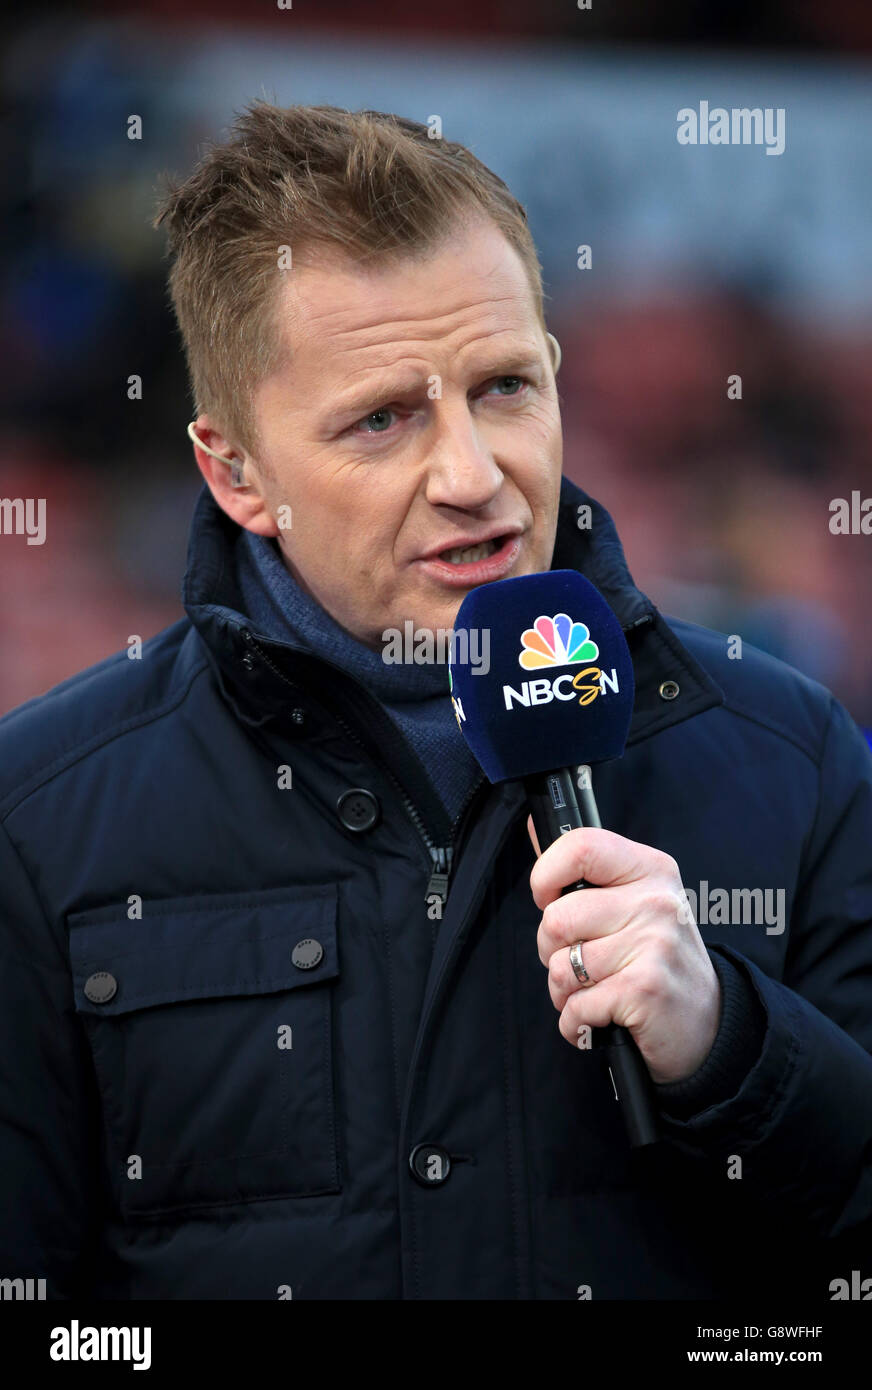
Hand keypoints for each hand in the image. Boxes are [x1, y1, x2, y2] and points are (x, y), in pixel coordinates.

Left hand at [527, 819, 720, 1083]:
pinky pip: (575, 1006)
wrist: (708, 1023)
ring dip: (564, 991)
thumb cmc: (657, 959)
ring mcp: (654, 944)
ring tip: (594, 991)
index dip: (546, 875)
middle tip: (581, 961)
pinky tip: (602, 1017)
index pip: (581, 846)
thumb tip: (534, 826)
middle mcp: (656, 902)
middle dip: (551, 950)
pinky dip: (575, 1021)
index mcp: (650, 870)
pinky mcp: (645, 989)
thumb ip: (584, 871)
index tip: (548, 898)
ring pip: (560, 966)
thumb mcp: (634, 902)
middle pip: (557, 918)